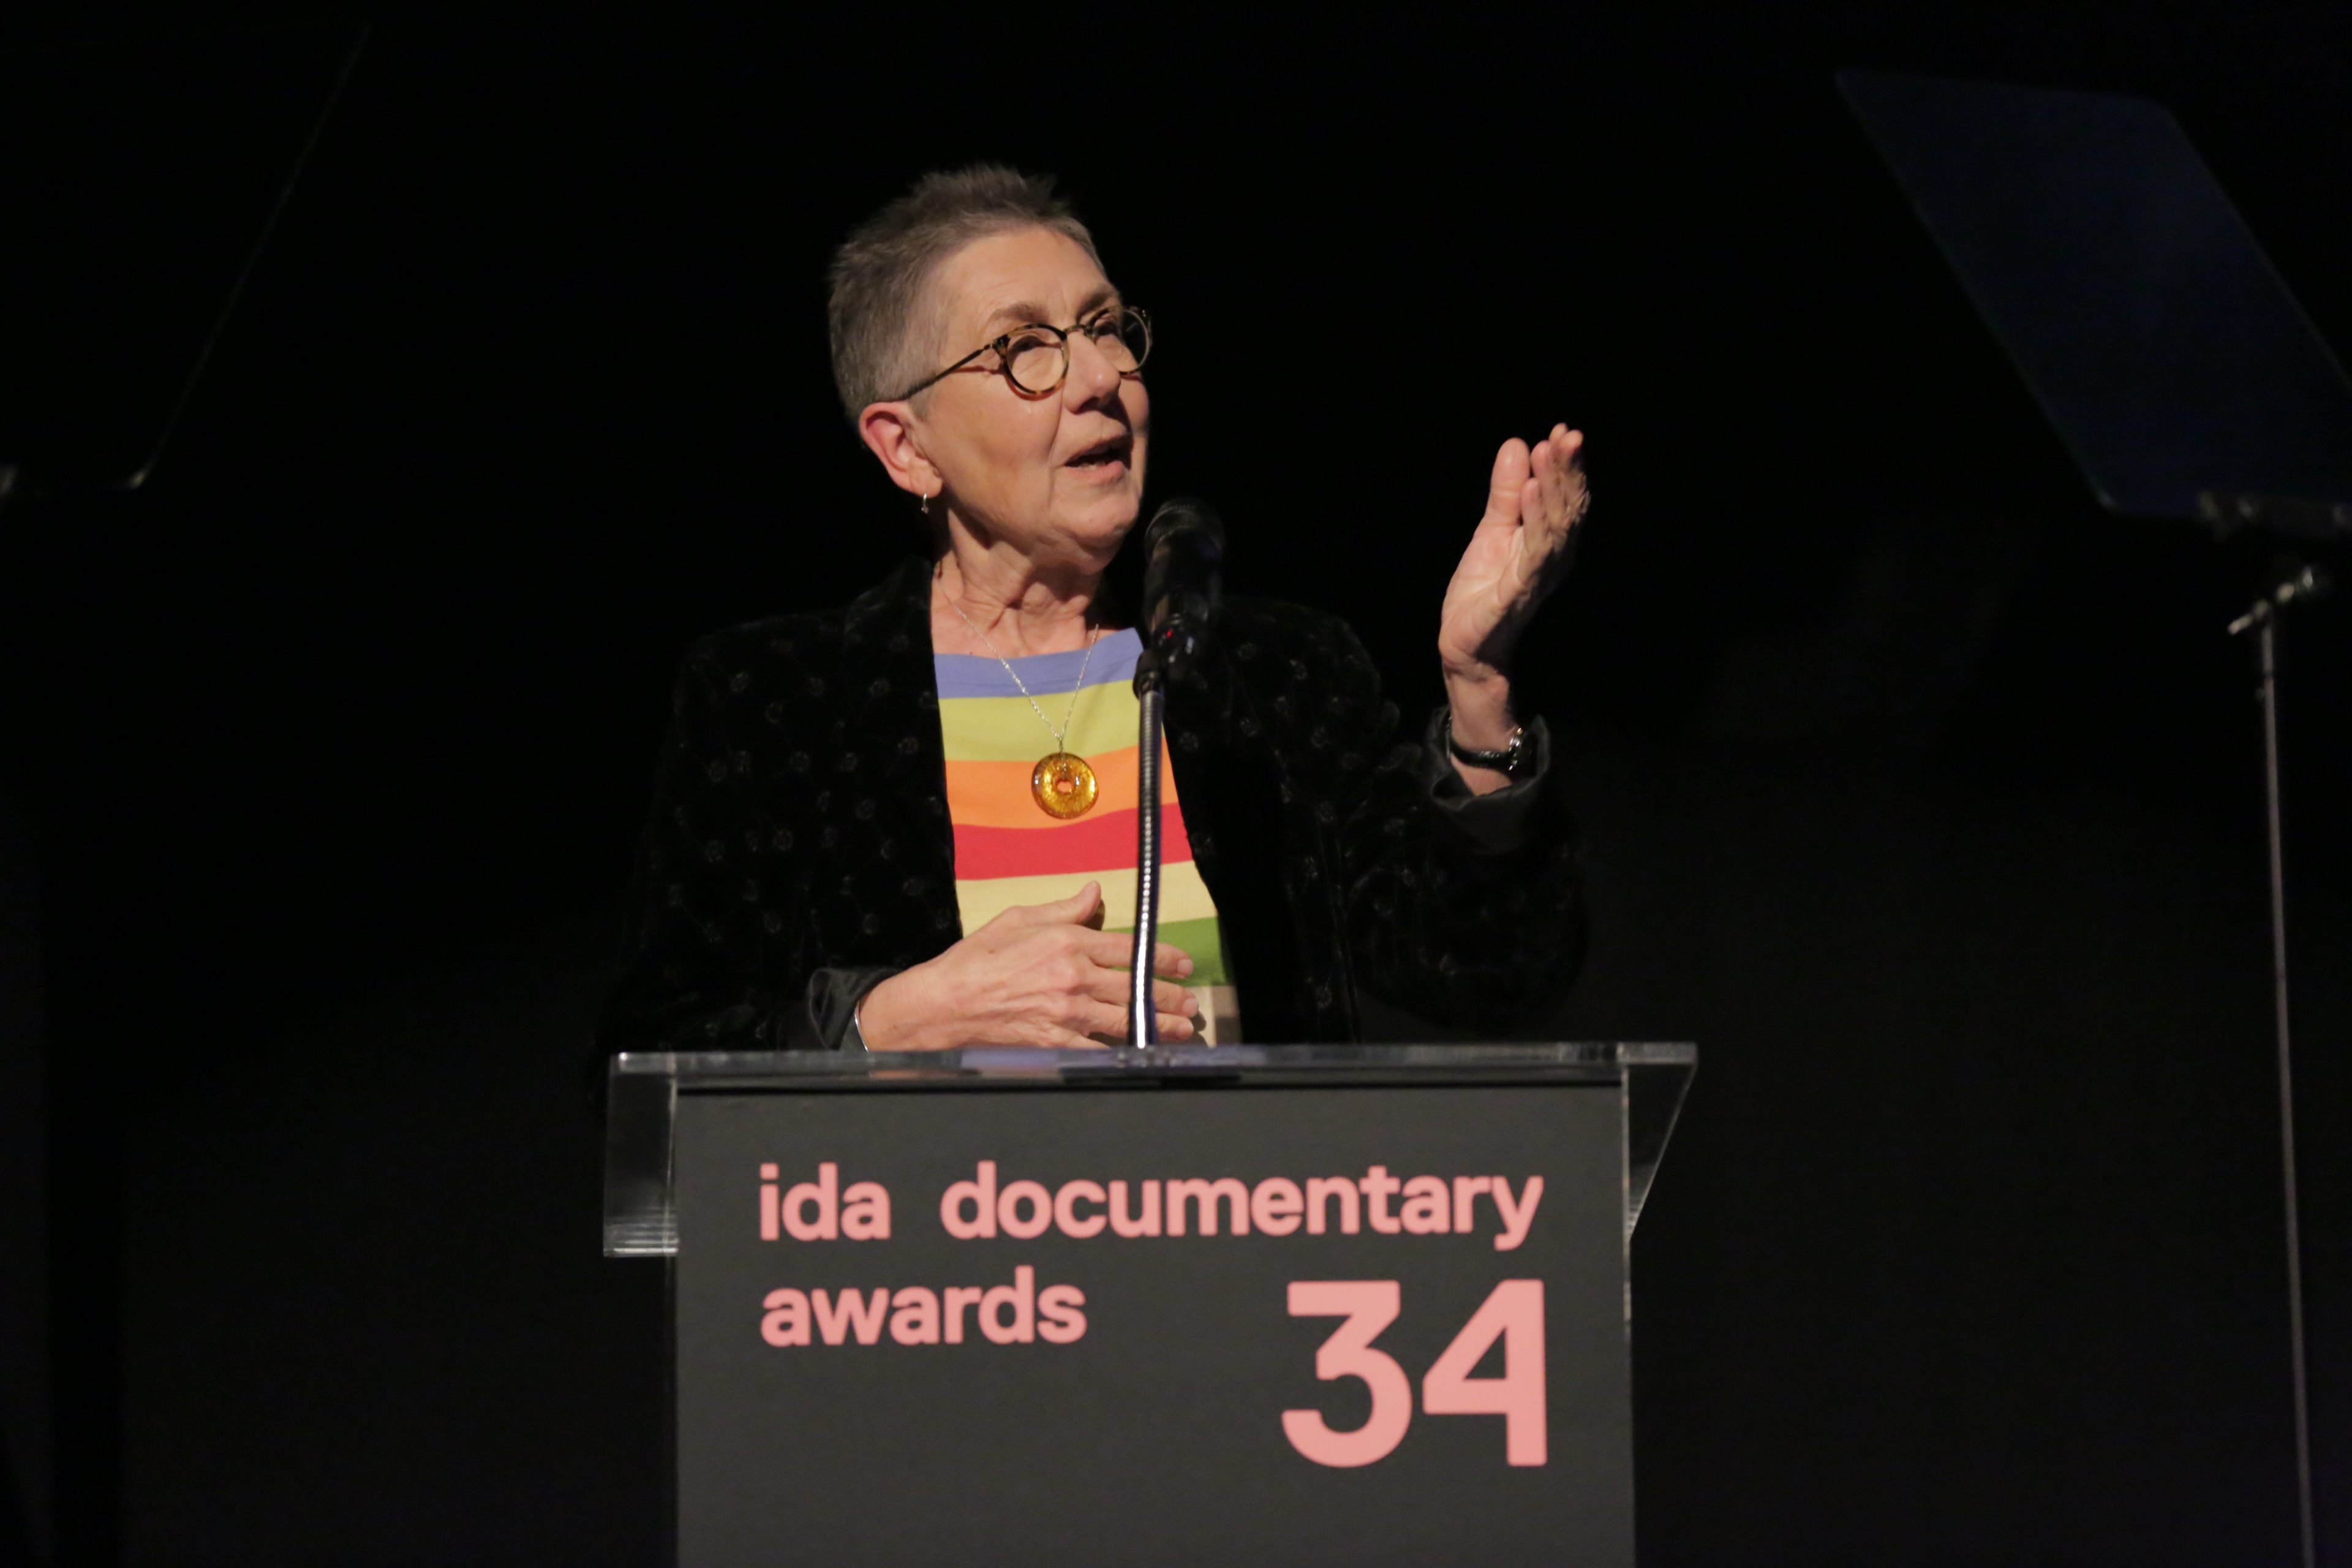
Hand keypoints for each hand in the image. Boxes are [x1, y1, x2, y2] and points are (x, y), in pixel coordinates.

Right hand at [856, 881, 1199, 1050]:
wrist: (944, 1005)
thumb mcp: (1018, 920)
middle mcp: (1074, 977)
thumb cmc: (976, 960)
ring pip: (1126, 1020)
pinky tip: (1143, 1055)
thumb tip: (1094, 893)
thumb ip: (1063, 910)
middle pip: (1136, 987)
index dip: (1163, 957)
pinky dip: (1124, 1053)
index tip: (1183, 965)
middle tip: (1190, 1003)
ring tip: (1180, 1029)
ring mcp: (1066, 1013)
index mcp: (1067, 942)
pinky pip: (1099, 1050)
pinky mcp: (1056, 1042)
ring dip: (1159, 1025)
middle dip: (1170, 996)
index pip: (1130, 949)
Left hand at [1437, 425, 1587, 684]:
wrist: (1465, 643)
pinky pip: (1532, 553)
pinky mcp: (1517, 592)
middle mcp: (1554, 557)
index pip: (1565, 496)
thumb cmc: (1483, 589)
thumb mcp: (1492, 530)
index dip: (1566, 464)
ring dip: (1554, 488)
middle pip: (1568, 507)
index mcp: (1551, 540)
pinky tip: (1532, 495)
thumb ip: (1507, 493)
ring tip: (1548, 454)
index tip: (1561, 430)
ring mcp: (1538, 575)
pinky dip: (1534, 521)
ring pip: (1555, 526)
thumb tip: (1519, 445)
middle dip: (1567, 469)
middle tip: (1566, 434)